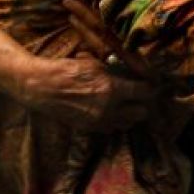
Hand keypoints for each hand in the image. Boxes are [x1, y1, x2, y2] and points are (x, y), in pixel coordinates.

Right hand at [21, 55, 155, 131]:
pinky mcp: (89, 129)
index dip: (150, 87)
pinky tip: (111, 110)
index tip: (151, 83)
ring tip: (126, 103)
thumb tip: (133, 73)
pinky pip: (111, 128)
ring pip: (127, 123)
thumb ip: (115, 72)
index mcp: (111, 89)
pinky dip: (115, 120)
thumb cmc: (67, 70)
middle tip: (140, 95)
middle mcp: (108, 109)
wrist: (41, 88)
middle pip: (141, 113)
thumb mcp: (94, 64)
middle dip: (143, 103)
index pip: (144, 93)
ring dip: (130, 114)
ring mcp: (98, 122)